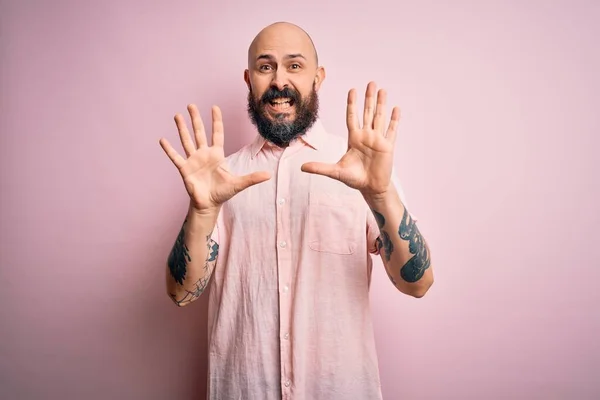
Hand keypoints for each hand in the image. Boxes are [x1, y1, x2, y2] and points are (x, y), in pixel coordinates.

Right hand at [159, 104, 270, 212]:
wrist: (209, 205)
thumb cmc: (222, 193)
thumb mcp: (239, 184)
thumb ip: (252, 178)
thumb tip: (269, 175)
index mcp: (217, 155)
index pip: (217, 134)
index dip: (216, 121)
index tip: (214, 107)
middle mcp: (204, 154)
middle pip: (199, 132)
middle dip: (196, 119)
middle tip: (191, 105)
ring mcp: (193, 160)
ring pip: (187, 141)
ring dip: (182, 128)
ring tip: (177, 116)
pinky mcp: (185, 169)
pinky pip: (176, 157)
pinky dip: (169, 149)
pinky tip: (162, 140)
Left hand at [301, 81, 399, 196]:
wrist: (370, 188)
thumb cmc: (354, 179)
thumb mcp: (335, 172)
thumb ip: (320, 168)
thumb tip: (301, 167)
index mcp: (354, 138)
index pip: (352, 117)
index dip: (352, 104)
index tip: (352, 90)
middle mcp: (366, 136)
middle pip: (367, 113)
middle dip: (369, 98)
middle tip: (371, 83)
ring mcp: (377, 140)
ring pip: (379, 117)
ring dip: (381, 104)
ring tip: (382, 90)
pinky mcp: (388, 147)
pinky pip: (392, 131)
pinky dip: (394, 120)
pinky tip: (396, 108)